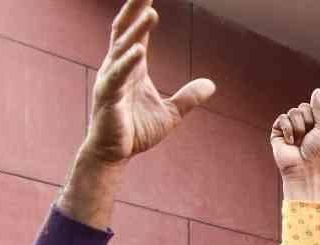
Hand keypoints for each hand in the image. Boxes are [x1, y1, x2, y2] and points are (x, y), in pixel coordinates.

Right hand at [83, 0, 213, 164]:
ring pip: (122, 48)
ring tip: (151, 14)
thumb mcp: (171, 114)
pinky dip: (127, 62)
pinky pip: (117, 76)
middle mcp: (118, 66)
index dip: (144, 12)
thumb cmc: (136, 131)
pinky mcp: (108, 96)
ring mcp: (111, 79)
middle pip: (126, 29)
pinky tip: (138, 50)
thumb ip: (189, 97)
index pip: (139, 32)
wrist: (114, 154)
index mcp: (133, 67)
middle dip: (135, 9)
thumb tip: (212, 85)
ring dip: (136, 31)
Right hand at [271, 89, 319, 201]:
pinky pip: (282, 119)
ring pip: (292, 112)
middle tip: (307, 139)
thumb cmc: (316, 153)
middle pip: (301, 107)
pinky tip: (290, 143)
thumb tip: (318, 90)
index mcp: (312, 124)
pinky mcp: (277, 132)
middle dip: (307, 122)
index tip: (316, 133)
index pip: (311, 106)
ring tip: (298, 142)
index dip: (314, 118)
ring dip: (299, 128)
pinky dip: (288, 130)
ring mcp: (288, 128)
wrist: (304, 169)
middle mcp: (300, 124)